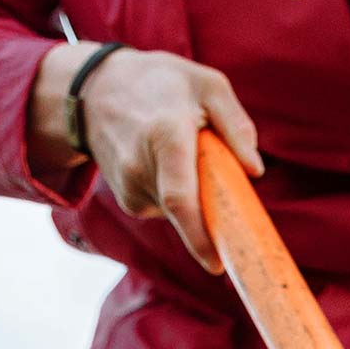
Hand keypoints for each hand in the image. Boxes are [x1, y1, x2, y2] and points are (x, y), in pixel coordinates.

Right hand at [27, 44, 262, 273]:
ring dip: (195, 193)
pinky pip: (167, 209)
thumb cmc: (160, 83)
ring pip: (180, 210)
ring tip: (181, 152)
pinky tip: (165, 163)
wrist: (94, 90)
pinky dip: (178, 194)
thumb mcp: (206, 84)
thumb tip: (255, 170)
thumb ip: (235, 124)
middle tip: (220, 183)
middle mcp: (141, 167)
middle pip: (187, 210)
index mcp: (165, 137)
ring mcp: (128, 186)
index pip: (180, 199)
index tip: (217, 265)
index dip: (198, 237)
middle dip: (213, 211)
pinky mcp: (127, 199)